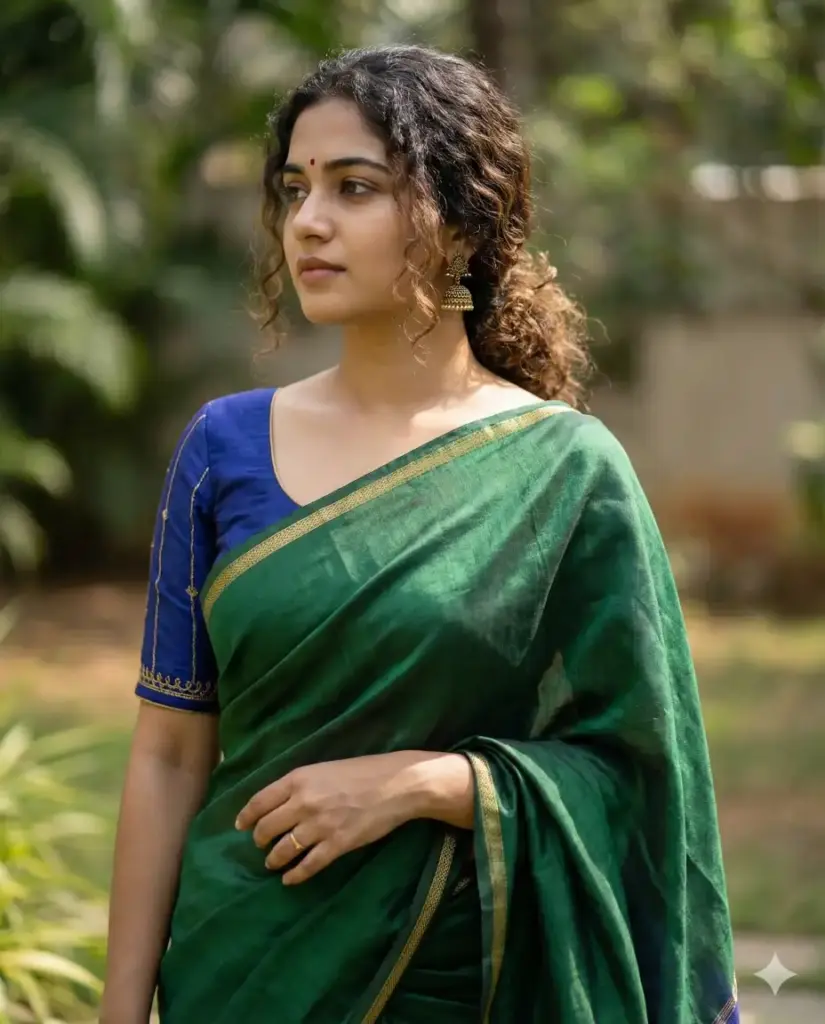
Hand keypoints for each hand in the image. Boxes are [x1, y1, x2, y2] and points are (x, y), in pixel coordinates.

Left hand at [234, 751, 472, 884]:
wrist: (397, 784)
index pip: (260, 801)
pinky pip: (308, 865)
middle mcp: (304, 802)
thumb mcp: (325, 769)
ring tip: (273, 863)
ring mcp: (320, 825)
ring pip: (284, 849)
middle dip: (260, 840)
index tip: (240, 825)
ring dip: (274, 859)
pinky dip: (295, 875)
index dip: (246, 816)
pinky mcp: (337, 844)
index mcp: (299, 779)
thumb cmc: (362, 771)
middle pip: (267, 828)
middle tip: (261, 845)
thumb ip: (301, 784)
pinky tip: (290, 879)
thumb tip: (279, 802)